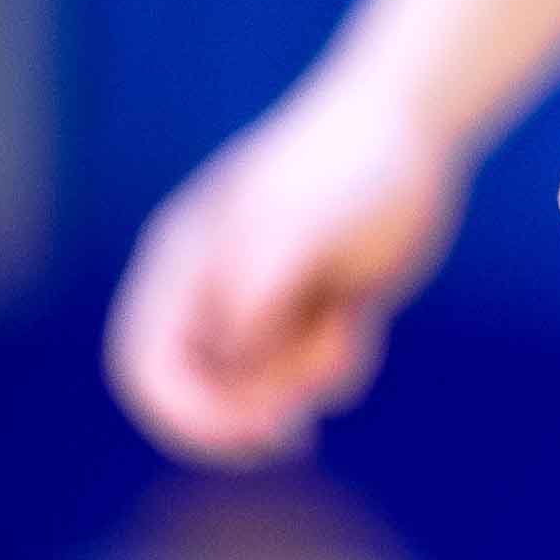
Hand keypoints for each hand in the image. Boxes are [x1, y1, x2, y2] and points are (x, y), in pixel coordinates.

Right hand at [106, 75, 464, 463]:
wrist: (414, 128)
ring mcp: (266, 306)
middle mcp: (214, 291)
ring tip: (344, 327)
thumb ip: (260, 289)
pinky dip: (336, 367)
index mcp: (182, 264)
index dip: (181, 414)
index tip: (241, 432)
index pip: (145, 366)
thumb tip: (233, 355)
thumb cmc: (349, 164)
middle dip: (241, 419)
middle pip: (197, 394)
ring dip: (301, 384)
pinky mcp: (315, 314)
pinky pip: (312, 376)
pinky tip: (359, 317)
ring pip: (262, 392)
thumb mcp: (302, 222)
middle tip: (294, 430)